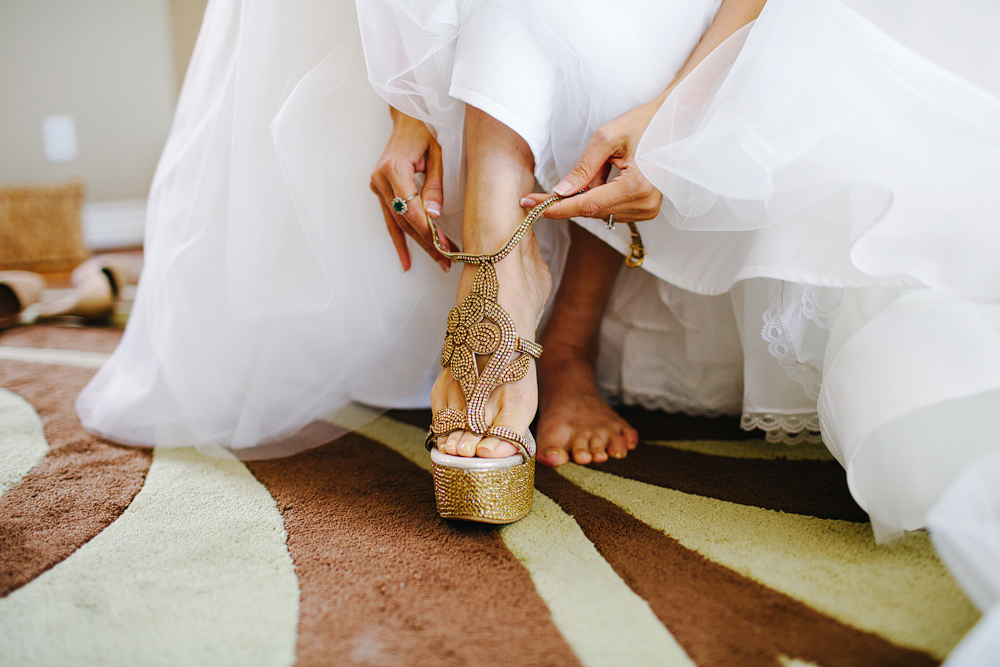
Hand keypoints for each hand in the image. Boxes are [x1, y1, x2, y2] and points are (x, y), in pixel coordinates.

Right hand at [370, 109, 452, 271]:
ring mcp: (377, 185)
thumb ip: (436, 184)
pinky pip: (390, 218)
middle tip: (446, 261)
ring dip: (417, 244)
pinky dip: (399, 239)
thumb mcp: (439, 152)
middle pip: (404, 220)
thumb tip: (434, 215)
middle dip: (427, 242)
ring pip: (397, 222)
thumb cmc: (427, 129)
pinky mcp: (380, 189)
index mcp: (394, 168)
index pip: (411, 209)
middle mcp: (381, 179)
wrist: (408, 116)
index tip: (446, 246)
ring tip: (437, 262)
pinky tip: (406, 260)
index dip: (428, 231)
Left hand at [519, 98, 663, 223]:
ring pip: (600, 212)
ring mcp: (648, 209)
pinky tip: (610, 176)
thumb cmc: (640, 124)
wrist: (671, 122)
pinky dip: (601, 196)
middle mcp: (645, 204)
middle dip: (570, 200)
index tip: (532, 206)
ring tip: (606, 166)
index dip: (557, 208)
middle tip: (546, 191)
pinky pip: (611, 209)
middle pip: (592, 210)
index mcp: (637, 186)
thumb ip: (582, 169)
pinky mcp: (647, 210)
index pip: (588, 205)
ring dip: (590, 194)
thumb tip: (560, 193)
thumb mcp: (606, 139)